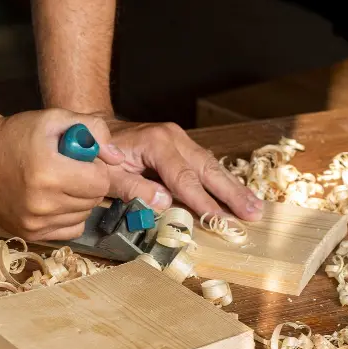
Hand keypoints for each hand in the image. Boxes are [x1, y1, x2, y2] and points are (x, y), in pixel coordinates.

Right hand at [0, 109, 123, 240]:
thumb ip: (93, 130)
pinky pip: (70, 230)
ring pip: (83, 215)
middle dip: (88, 183)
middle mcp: (42, 203)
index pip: (101, 181)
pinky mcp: (31, 234)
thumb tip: (117, 158)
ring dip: (78, 200)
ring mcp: (35, 222)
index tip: (83, 161)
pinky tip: (54, 200)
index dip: (96, 168)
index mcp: (49, 172)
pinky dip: (69, 216)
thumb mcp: (55, 119)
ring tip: (58, 183)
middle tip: (69, 170)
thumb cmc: (18, 135)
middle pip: (94, 200)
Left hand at [104, 120, 263, 220]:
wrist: (92, 128)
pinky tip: (237, 194)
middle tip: (253, 213)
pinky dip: (221, 181)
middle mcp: (173, 138)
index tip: (220, 220)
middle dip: (232, 193)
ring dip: (233, 188)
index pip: (184, 179)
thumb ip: (132, 188)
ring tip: (254, 206)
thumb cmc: (97, 154)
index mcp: (156, 143)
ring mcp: (178, 140)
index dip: (203, 202)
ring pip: (211, 166)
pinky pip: (204, 165)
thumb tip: (162, 203)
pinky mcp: (179, 146)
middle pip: (208, 169)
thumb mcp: (106, 173)